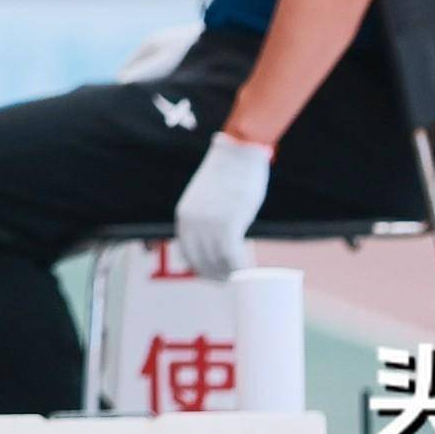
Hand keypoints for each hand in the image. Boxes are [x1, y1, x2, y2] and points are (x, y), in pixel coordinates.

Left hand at [172, 131, 272, 279]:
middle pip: (201, 262)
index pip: (188, 253)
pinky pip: (233, 258)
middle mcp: (192, 223)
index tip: (215, 274)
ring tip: (241, 277)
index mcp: (184, 216)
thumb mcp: (206, 198)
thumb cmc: (227, 174)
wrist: (238, 152)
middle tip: (231, 281)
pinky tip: (250, 271)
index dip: (202, 268)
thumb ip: (204, 218)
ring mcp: (209, 225)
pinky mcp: (228, 224)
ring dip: (230, 275)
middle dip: (215, 275)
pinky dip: (241, 269)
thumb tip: (214, 240)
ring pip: (218, 263)